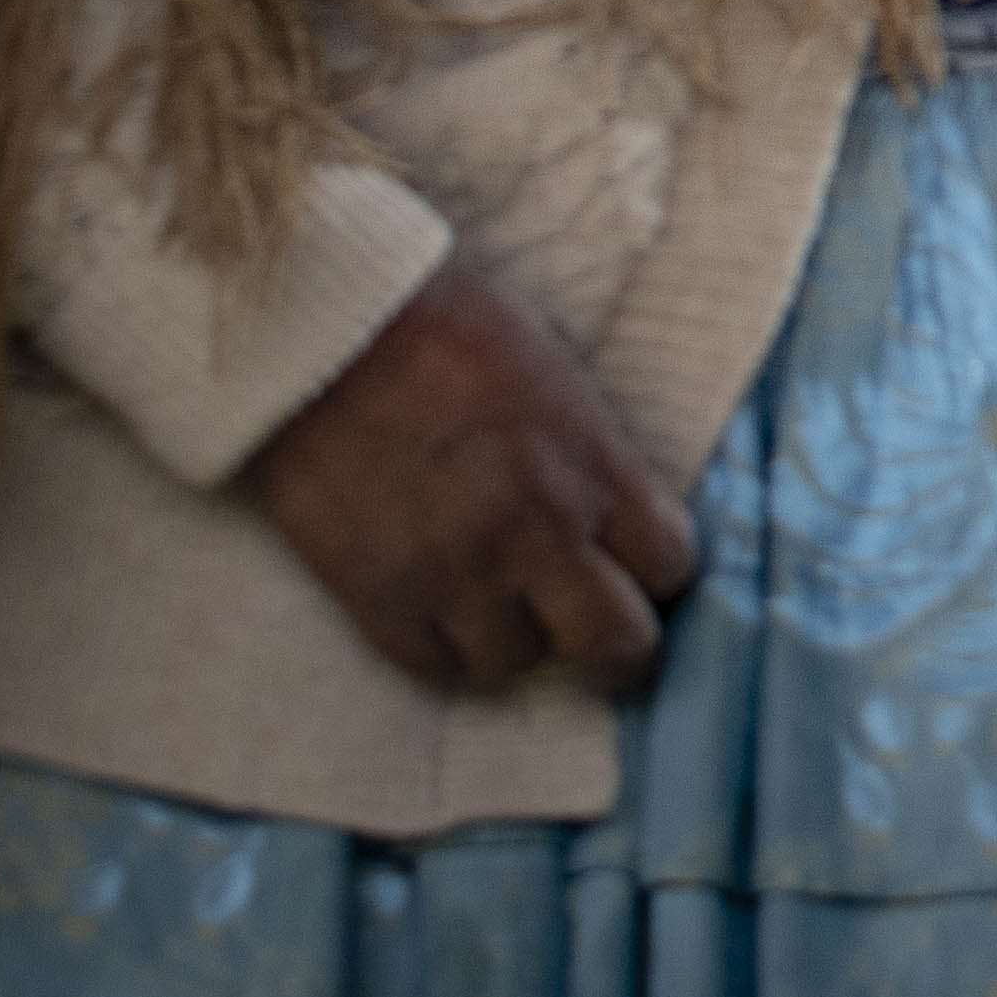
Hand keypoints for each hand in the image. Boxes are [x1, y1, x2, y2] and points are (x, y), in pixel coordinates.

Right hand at [244, 263, 695, 694]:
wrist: (327, 334)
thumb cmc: (450, 331)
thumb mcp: (561, 374)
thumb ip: (596, 454)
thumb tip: (621, 514)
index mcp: (593, 467)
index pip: (670, 564)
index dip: (658, 570)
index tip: (639, 564)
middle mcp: (536, 533)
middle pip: (616, 643)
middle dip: (617, 640)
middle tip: (595, 623)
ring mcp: (455, 573)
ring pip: (517, 662)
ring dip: (516, 635)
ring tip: (498, 597)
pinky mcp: (378, 597)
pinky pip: (431, 665)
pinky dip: (442, 645)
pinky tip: (440, 606)